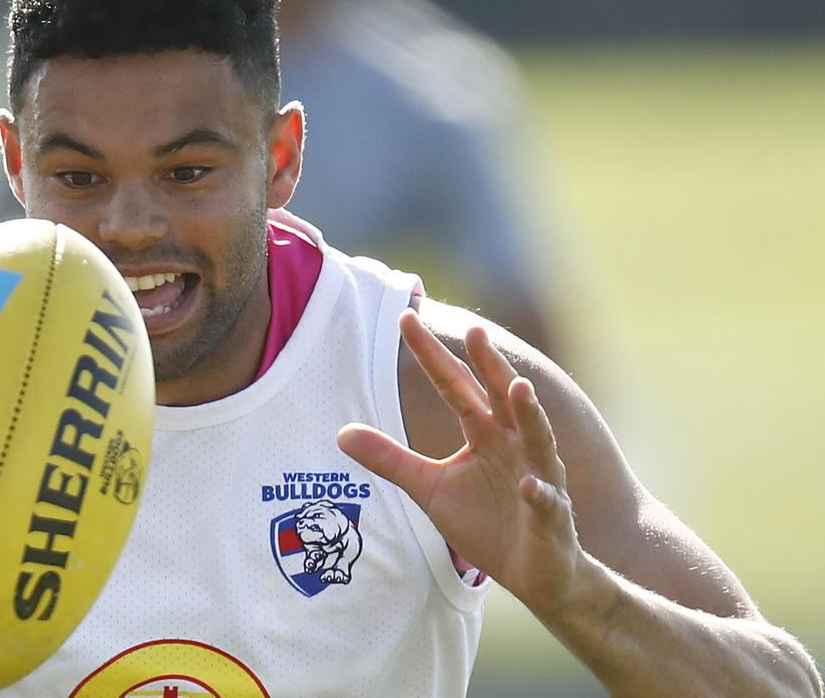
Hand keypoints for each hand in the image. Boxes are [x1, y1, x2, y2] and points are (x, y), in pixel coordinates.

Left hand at [337, 309, 581, 610]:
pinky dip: (539, 492)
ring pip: (536, 438)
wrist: (535, 574)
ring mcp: (538, 476)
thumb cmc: (486, 523)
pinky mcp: (551, 516)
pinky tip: (528, 485)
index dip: (431, 355)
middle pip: (500, 397)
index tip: (406, 318)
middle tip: (475, 331)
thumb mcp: (429, 488)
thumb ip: (390, 459)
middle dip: (490, 365)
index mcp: (484, 432)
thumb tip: (340, 433)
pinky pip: (546, 501)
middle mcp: (514, 444)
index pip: (452, 385)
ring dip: (529, 413)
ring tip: (519, 386)